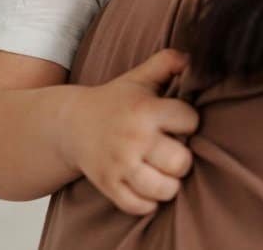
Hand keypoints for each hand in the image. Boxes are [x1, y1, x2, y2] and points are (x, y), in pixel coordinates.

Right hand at [60, 49, 198, 214]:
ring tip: (164, 172)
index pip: (190, 121)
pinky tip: (148, 188)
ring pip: (164, 188)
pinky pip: (139, 206)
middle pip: (181, 161)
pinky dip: (148, 202)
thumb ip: (167, 62)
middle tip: (172, 151)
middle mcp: (133, 138)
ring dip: (169, 183)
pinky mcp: (108, 185)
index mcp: (145, 110)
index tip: (178, 122)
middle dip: (182, 158)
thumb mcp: (139, 77)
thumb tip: (192, 57)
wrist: (70, 124)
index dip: (189, 122)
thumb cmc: (115, 101)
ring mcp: (119, 165)